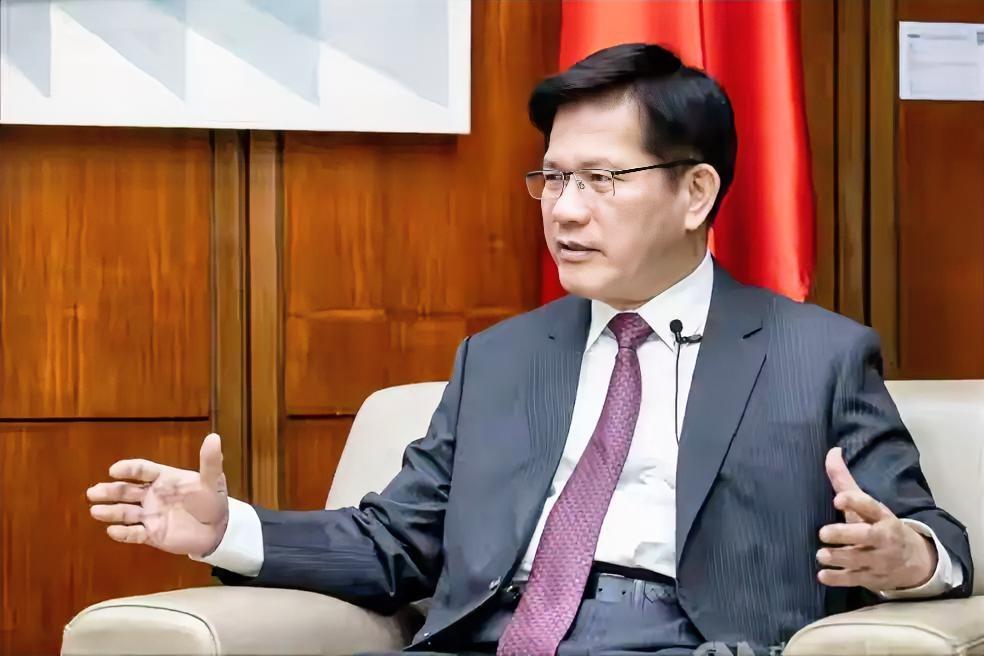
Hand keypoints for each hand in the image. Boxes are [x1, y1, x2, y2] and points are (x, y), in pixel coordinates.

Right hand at [86, 433, 229, 556]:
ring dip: (110, 511)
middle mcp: (152, 495)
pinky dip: (123, 533)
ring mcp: (150, 515)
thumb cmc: (212, 501)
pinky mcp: (152, 534)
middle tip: (93, 492)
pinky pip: (134, 534)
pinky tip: (112, 531)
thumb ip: (210, 461)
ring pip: (125, 512)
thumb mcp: (213, 480)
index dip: (128, 469)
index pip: (142, 470)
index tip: (114, 470)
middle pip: (126, 491)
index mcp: (164, 478)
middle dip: (110, 491)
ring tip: (95, 510)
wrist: (217, 529)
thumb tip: (214, 437)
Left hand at [816, 447, 936, 591]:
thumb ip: (845, 482)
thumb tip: (832, 451)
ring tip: (821, 554)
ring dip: (839, 558)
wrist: (915, 563)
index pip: (870, 507)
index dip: (855, 502)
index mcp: (882, 517)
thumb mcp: (867, 506)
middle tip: (823, 533)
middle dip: (846, 535)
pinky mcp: (871, 578)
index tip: (839, 499)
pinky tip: (823, 575)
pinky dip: (838, 579)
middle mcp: (882, 539)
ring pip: (859, 560)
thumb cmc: (881, 527)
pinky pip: (854, 580)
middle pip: (867, 536)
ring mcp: (877, 560)